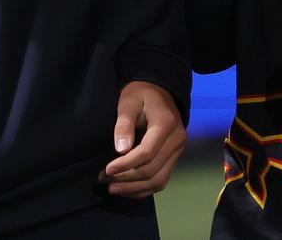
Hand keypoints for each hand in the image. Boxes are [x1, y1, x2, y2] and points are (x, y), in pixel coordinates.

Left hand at [99, 81, 185, 197]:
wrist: (158, 91)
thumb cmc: (140, 94)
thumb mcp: (128, 102)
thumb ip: (124, 124)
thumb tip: (121, 150)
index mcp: (166, 123)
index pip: (147, 152)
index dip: (126, 164)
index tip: (108, 169)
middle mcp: (177, 139)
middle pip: (152, 170)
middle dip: (126, 179)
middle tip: (104, 179)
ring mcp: (178, 150)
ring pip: (158, 180)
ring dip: (134, 188)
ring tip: (112, 188)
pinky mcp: (174, 158)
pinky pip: (161, 180)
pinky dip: (143, 189)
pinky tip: (126, 189)